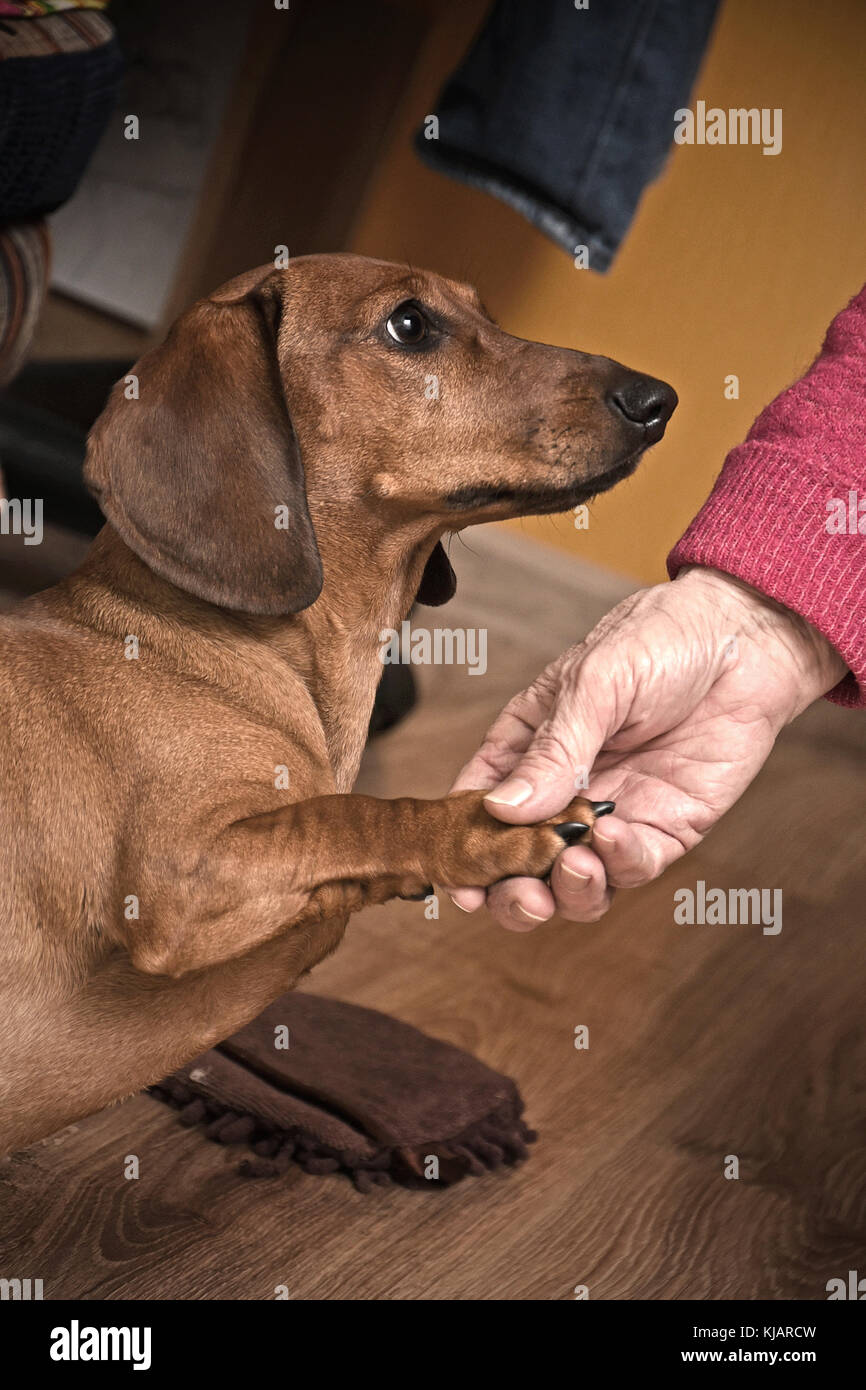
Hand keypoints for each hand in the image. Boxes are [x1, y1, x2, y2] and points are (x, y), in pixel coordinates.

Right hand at [447, 566, 846, 927]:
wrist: (745, 640)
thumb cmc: (660, 640)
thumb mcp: (593, 683)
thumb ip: (552, 750)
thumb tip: (500, 810)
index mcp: (527, 746)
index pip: (478, 806)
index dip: (464, 849)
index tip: (459, 881)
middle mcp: (564, 789)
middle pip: (520, 862)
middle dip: (512, 891)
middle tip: (520, 893)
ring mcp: (613, 814)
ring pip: (575, 882)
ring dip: (567, 891)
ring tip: (573, 865)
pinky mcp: (665, 829)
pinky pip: (633, 867)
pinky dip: (619, 864)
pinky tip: (614, 835)